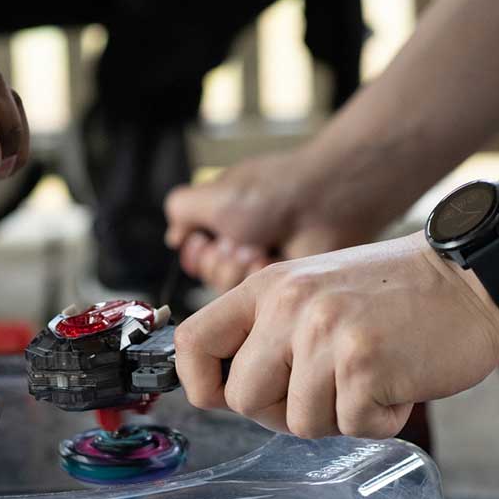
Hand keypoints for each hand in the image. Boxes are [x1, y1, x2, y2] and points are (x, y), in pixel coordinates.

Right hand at [164, 148, 399, 292]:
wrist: (323, 202)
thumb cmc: (274, 191)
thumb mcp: (211, 194)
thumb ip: (180, 211)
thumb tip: (175, 236)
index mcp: (223, 224)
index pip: (193, 257)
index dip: (198, 253)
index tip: (207, 240)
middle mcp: (242, 249)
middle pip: (210, 279)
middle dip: (222, 260)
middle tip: (239, 239)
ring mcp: (264, 273)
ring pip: (230, 298)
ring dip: (242, 269)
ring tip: (260, 246)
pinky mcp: (284, 294)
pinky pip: (258, 308)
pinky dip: (265, 281)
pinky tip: (276, 258)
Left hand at [174, 234, 498, 438]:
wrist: (471, 274)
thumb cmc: (394, 292)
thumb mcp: (312, 289)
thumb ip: (267, 331)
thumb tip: (225, 390)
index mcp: (267, 288)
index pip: (193, 343)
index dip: (201, 383)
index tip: (226, 396)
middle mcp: (289, 307)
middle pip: (243, 399)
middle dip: (280, 412)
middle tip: (326, 390)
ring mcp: (326, 335)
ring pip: (298, 423)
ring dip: (338, 416)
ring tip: (370, 375)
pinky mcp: (365, 366)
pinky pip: (351, 428)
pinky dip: (379, 420)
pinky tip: (398, 382)